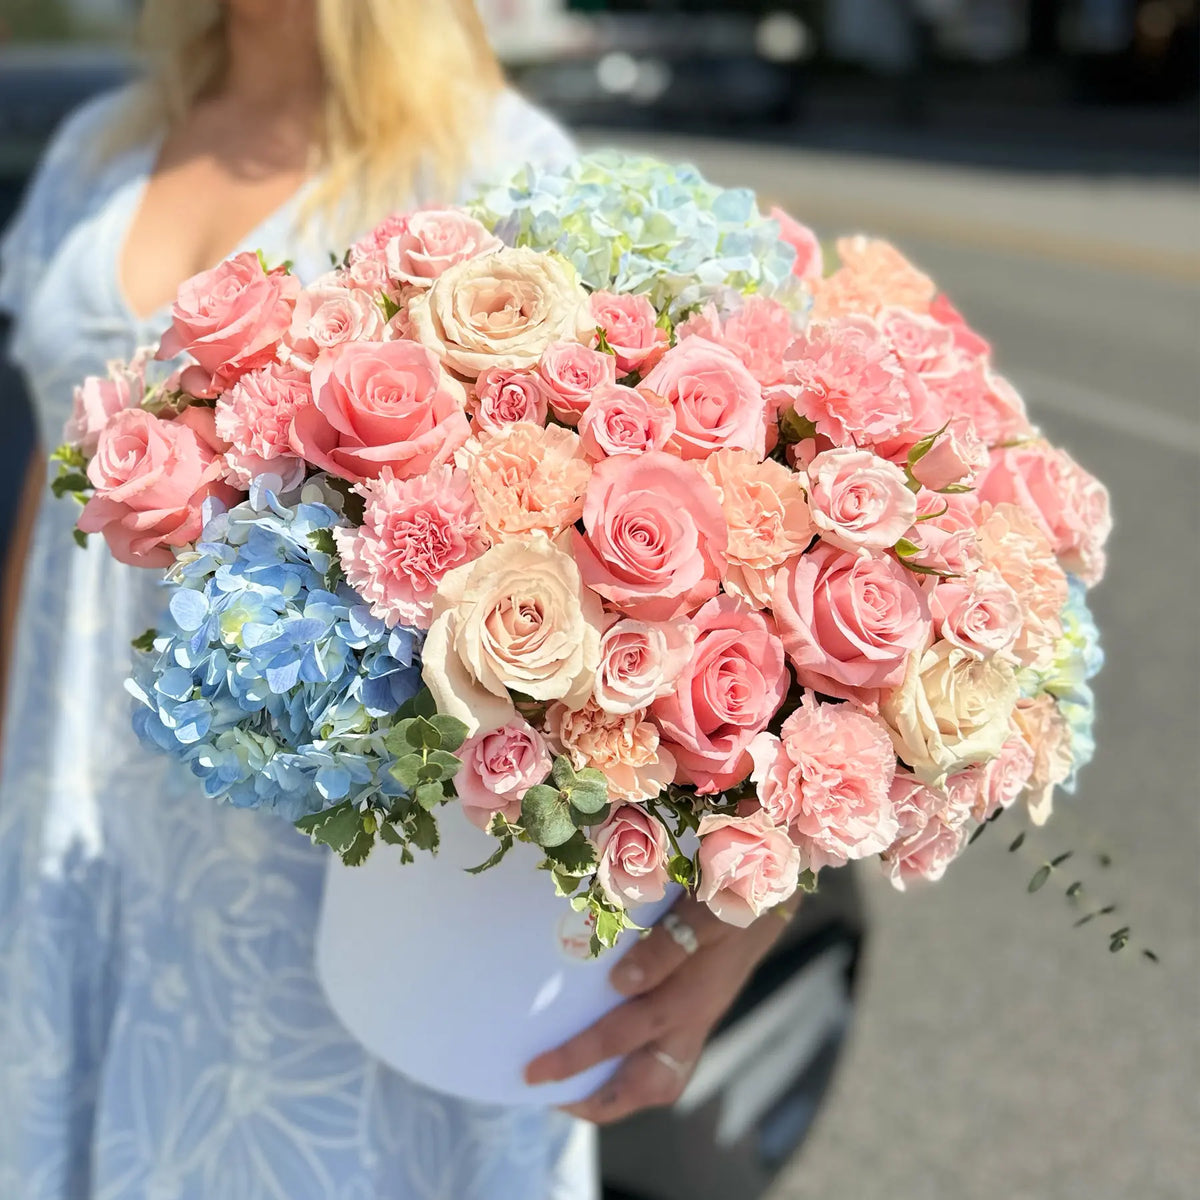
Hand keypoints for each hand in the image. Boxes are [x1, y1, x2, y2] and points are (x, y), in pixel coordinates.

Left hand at [523, 894, 797, 1123]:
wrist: (767, 898)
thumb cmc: (728, 901)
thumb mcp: (703, 913)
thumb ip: (667, 946)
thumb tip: (620, 983)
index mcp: (688, 1000)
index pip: (624, 1037)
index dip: (578, 1057)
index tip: (536, 1071)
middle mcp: (693, 1022)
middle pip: (648, 1085)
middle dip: (597, 1101)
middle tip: (549, 1095)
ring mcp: (698, 1023)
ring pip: (660, 1081)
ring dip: (617, 1094)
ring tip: (572, 1090)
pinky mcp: (699, 1016)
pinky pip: (665, 1061)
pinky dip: (632, 1070)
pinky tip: (605, 1057)